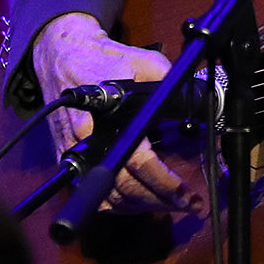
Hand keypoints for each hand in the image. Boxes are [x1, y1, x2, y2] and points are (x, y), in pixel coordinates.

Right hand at [31, 12, 199, 216]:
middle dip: (160, 201)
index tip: (186, 193)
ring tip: (171, 205)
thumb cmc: (107, 60)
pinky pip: (95, 194)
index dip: (164, 183)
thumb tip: (199, 103)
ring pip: (110, 197)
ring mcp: (76, 154)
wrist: (65, 57)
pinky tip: (141, 202)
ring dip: (143, 206)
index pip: (138, 162)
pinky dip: (120, 205)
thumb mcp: (146, 63)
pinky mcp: (70, 161)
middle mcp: (89, 140)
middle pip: (125, 188)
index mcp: (109, 117)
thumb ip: (171, 84)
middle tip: (189, 204)